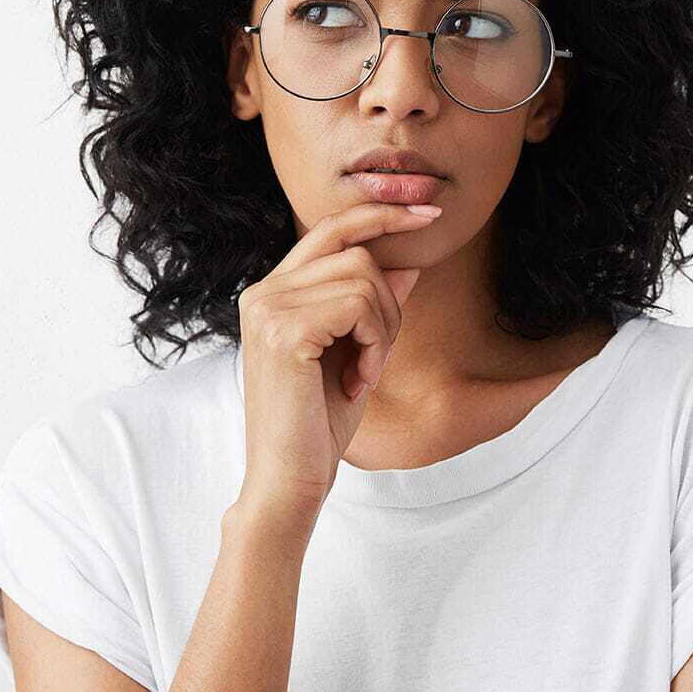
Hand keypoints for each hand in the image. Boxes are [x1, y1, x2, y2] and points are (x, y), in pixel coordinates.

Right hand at [233, 200, 439, 518]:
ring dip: (384, 329)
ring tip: (365, 373)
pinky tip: (360, 379)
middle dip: (389, 302)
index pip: (330, 228)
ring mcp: (269, 307)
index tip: (429, 211)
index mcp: (273, 292)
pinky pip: (360, 305)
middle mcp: (263, 291)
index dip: (381, 213)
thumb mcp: (356, 353)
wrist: (290, 480)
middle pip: (356, 252)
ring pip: (364, 277)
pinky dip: (376, 343)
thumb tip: (407, 262)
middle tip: (378, 356)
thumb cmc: (318, 424)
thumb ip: (373, 305)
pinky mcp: (285, 330)